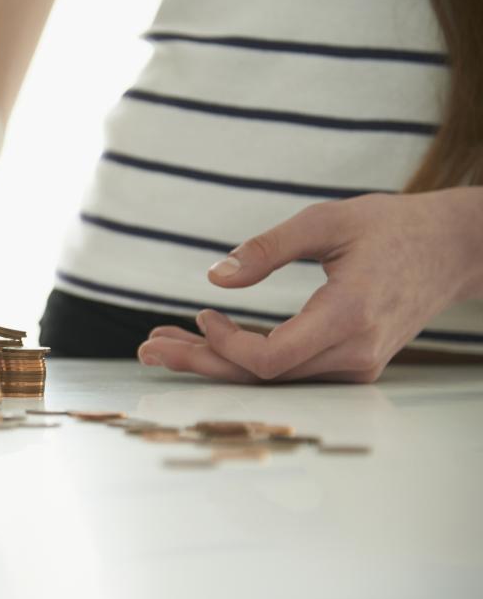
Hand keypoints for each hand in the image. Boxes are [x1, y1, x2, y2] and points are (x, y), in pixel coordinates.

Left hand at [137, 189, 482, 382]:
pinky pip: (288, 370)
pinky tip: (205, 344)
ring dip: (214, 362)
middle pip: (262, 376)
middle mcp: (354, 353)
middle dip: (200, 362)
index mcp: (350, 316)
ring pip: (271, 377)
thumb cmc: (391, 227)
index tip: (199, 316)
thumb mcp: (328, 221)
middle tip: (147, 348)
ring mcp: (355, 366)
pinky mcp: (351, 365)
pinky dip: (244, 358)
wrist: (452, 250)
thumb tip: (215, 277)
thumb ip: (269, 247)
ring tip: (163, 345)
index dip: (227, 346)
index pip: (272, 359)